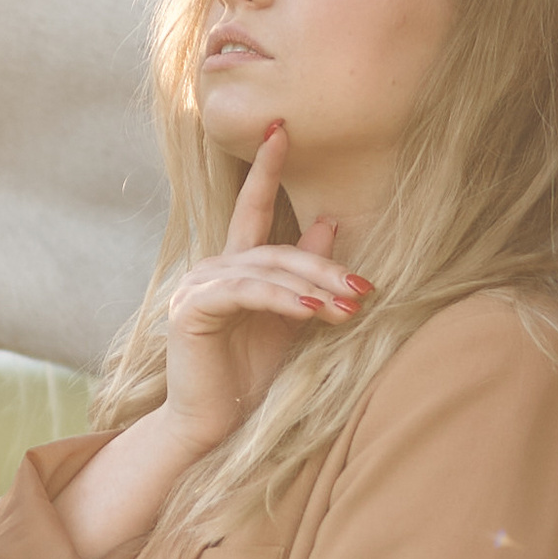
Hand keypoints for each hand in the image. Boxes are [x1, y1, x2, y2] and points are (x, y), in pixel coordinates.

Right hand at [49, 126, 369, 558]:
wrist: (214, 430)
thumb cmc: (251, 381)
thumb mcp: (291, 321)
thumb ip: (307, 275)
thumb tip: (331, 221)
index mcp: (233, 269)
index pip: (252, 209)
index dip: (266, 169)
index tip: (282, 129)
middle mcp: (211, 270)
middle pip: (274, 248)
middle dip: (323, 264)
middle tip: (366, 284)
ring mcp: (197, 287)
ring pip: (264, 269)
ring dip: (312, 286)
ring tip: (350, 304)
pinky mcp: (191, 310)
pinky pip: (245, 293)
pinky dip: (283, 300)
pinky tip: (313, 311)